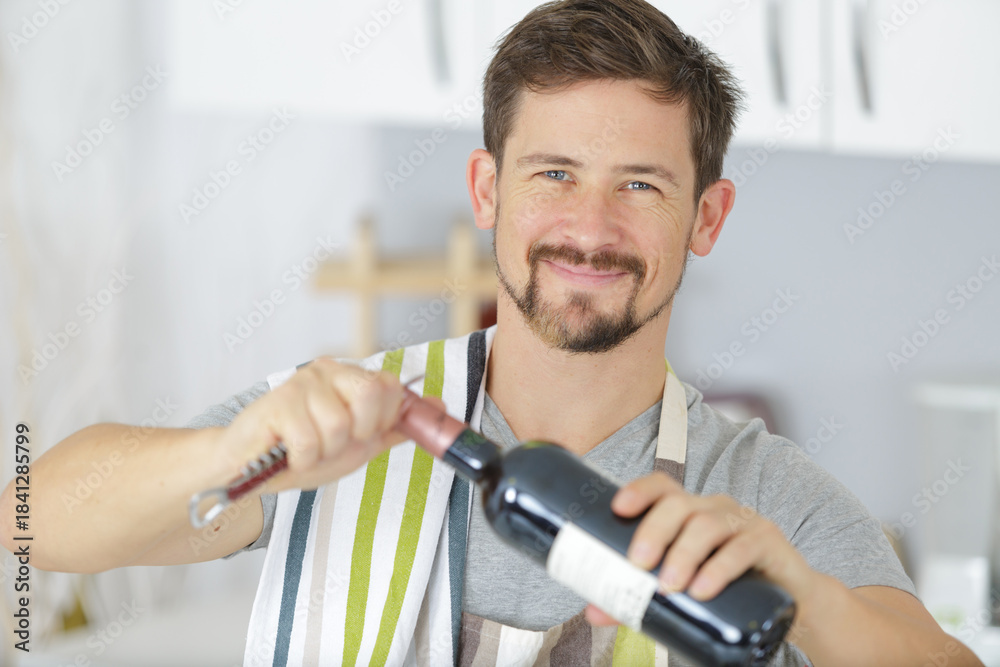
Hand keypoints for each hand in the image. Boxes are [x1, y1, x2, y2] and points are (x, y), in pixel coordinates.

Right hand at [216, 358, 443, 493]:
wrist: (250, 471)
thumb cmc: (303, 453)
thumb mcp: (359, 443)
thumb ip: (396, 426)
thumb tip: (437, 407)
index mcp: (351, 376)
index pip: (391, 387)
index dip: (381, 420)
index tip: (359, 434)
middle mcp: (328, 370)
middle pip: (371, 395)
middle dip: (356, 434)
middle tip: (334, 442)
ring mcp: (302, 383)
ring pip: (339, 426)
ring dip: (324, 452)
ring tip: (306, 449)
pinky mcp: (277, 402)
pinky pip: (310, 441)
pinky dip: (302, 459)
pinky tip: (288, 453)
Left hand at [584, 471, 819, 630]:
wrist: (789, 602)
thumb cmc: (728, 588)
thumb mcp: (681, 590)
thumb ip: (638, 597)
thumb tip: (593, 612)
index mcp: (689, 512)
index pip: (662, 487)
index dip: (639, 491)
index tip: (617, 507)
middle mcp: (714, 509)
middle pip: (679, 505)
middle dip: (654, 530)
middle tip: (637, 562)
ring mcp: (742, 522)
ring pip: (707, 525)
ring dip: (684, 554)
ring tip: (669, 585)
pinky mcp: (768, 542)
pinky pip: (742, 548)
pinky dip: (719, 569)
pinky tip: (703, 589)